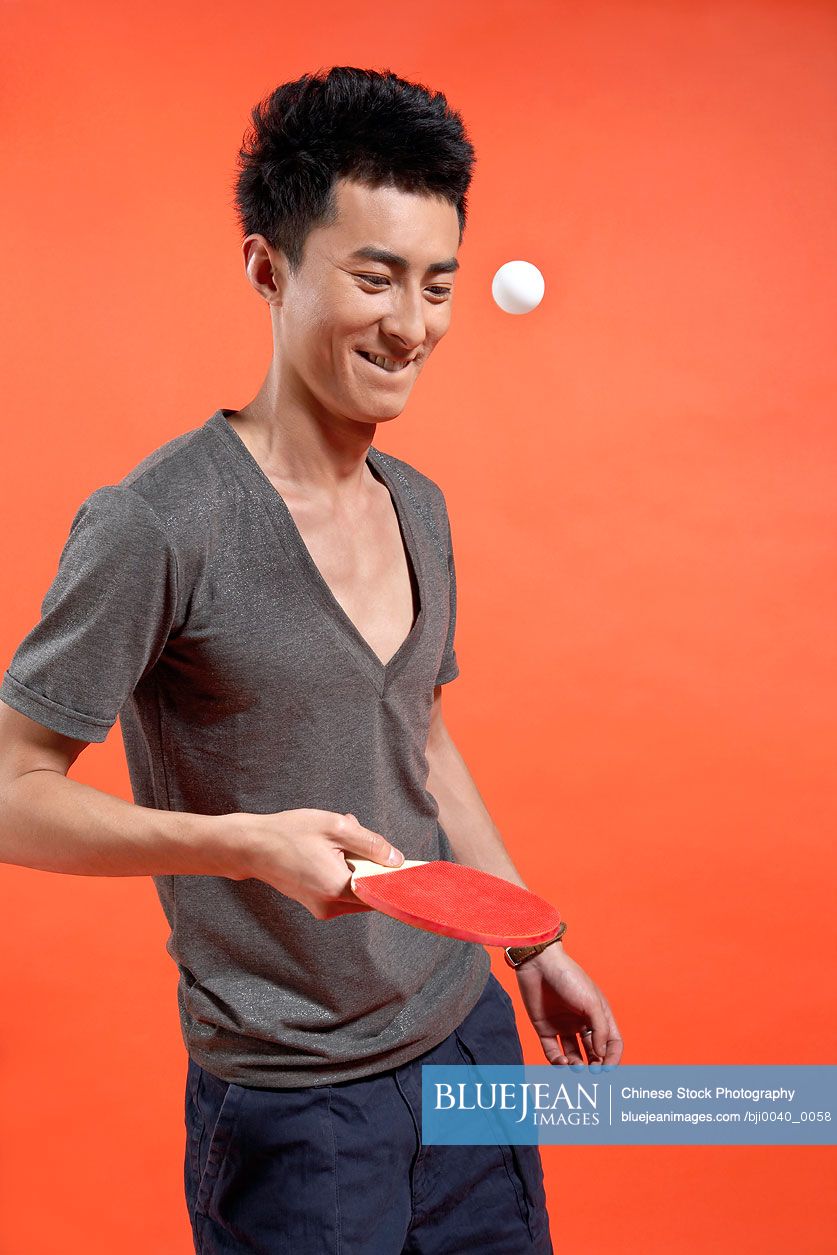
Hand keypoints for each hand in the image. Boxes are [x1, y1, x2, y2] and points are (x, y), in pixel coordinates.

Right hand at [224, 808, 403, 918]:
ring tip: (340, 839)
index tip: (417, 874)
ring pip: (357, 890)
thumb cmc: (290, 832)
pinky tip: (331, 849)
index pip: (382, 894)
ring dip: (358, 866)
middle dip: (373, 866)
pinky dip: (345, 871)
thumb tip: (397, 859)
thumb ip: (370, 843)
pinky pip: (342, 890)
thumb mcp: (335, 827)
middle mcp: (330, 906)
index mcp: (337, 888)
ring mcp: (322, 908)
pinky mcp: (316, 904)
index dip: (400, 883)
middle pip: (371, 892)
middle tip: (361, 837)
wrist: (251, 846)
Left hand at [512, 944, 622, 1067]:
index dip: (612, 1057)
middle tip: (592, 1071)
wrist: (538, 964)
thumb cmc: (569, 977)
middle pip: (593, 1052)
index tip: (608, 1069)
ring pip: (573, 1055)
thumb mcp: (591, 1002)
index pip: (611, 1042)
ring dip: (576, 1065)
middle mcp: (582, 1023)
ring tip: (576, 1067)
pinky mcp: (545, 1028)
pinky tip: (562, 1062)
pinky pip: (552, 1051)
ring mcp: (563, 1026)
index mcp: (597, 1015)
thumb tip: (601, 1055)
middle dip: (595, 1064)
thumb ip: (600, 1030)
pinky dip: (557, 1061)